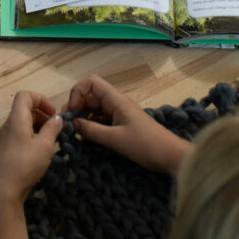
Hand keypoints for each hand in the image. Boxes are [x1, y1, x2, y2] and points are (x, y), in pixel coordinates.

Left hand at [0, 91, 62, 205]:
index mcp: (16, 119)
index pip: (25, 96)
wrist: (4, 190)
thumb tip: (58, 118)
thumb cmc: (26, 164)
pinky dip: (32, 137)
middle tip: (56, 129)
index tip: (53, 114)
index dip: (41, 99)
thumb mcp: (45, 145)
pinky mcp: (5, 150)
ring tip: (51, 140)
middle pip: (25, 109)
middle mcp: (8, 126)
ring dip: (38, 127)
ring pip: (23, 123)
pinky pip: (19, 135)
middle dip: (42, 115)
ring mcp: (5, 138)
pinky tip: (41, 151)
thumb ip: (52, 128)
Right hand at [66, 75, 190, 176]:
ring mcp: (119, 113)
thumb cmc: (145, 145)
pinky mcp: (122, 124)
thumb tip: (72, 123)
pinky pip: (102, 119)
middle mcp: (116, 103)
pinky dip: (93, 125)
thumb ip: (92, 130)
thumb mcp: (115, 139)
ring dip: (84, 117)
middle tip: (69, 125)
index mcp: (116, 100)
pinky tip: (88, 137)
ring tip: (76, 133)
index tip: (72, 112)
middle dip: (77, 107)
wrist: (170, 155)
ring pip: (95, 108)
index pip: (91, 83)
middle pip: (90, 96)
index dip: (78, 93)